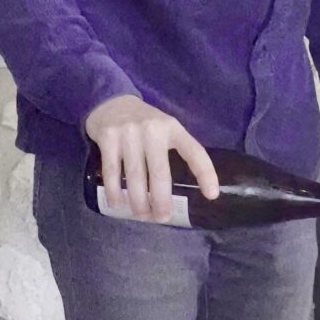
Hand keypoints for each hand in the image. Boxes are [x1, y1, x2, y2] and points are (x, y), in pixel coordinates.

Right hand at [84, 93, 214, 224]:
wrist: (110, 101)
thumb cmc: (143, 122)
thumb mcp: (164, 127)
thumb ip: (174, 148)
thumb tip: (186, 187)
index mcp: (173, 128)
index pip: (194, 151)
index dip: (206, 173)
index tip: (211, 195)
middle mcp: (153, 129)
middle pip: (160, 172)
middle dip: (162, 200)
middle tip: (162, 218)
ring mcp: (128, 133)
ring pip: (135, 175)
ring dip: (138, 201)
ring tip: (141, 215)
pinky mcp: (108, 137)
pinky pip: (112, 171)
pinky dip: (114, 191)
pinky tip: (117, 204)